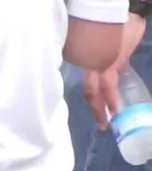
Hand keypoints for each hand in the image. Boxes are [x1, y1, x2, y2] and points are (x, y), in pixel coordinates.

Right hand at [84, 13, 146, 128]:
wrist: (99, 8)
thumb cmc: (120, 22)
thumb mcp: (132, 36)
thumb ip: (125, 52)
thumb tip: (121, 62)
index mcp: (106, 64)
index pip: (107, 88)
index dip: (109, 103)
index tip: (113, 115)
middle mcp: (91, 66)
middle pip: (91, 92)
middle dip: (97, 109)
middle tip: (102, 123)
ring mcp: (82, 60)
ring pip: (86, 81)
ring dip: (93, 95)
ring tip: (99, 105)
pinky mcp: (76, 53)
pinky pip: (82, 69)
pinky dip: (87, 78)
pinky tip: (90, 81)